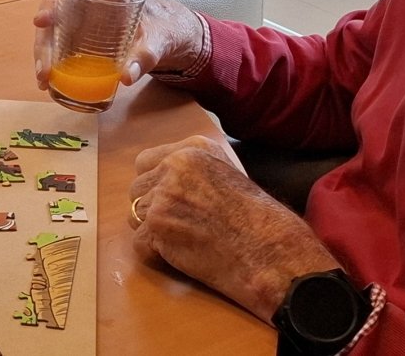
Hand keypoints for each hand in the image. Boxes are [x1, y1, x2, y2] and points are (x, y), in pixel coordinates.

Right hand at [33, 0, 203, 89]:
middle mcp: (91, 1)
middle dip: (44, 42)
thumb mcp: (161, 39)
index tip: (42, 22)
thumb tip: (126, 77)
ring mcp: (86, 20)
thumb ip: (146, 55)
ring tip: (44, 80)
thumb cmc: (169, 28)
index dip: (51, 3)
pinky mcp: (86, 37)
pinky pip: (64, 45)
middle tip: (44, 70)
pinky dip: (54, 61)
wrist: (177, 37)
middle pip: (56, 15)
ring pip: (55, 32)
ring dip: (45, 54)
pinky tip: (50, 80)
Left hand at [129, 135, 342, 320]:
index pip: (145, 162)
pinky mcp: (157, 225)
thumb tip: (157, 179)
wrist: (269, 251)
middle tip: (182, 226)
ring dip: (154, 232)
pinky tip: (184, 254)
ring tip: (186, 240)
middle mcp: (175, 165)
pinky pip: (139, 243)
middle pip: (137, 189)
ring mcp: (164, 194)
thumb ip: (191, 170)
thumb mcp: (226, 173)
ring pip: (135, 215)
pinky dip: (156, 255)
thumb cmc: (256, 220)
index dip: (154, 185)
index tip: (172, 201)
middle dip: (152, 210)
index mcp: (192, 149)